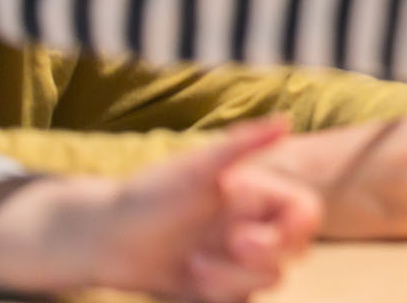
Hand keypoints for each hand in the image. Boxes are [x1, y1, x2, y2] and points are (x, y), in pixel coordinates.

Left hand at [89, 118, 319, 301]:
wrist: (102, 239)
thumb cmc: (147, 196)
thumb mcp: (195, 170)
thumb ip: (241, 145)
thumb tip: (286, 121)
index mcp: (257, 195)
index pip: (304, 214)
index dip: (292, 231)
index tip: (246, 239)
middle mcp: (254, 225)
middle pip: (291, 254)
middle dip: (251, 263)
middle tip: (208, 254)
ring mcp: (239, 259)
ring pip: (267, 282)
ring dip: (229, 283)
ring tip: (190, 268)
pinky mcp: (222, 288)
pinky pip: (243, 302)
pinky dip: (219, 299)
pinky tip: (186, 286)